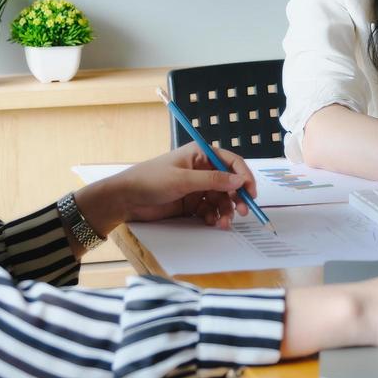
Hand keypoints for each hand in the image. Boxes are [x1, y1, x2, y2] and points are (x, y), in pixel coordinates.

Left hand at [76, 143, 257, 236]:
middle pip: (229, 183)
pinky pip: (210, 210)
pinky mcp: (191, 203)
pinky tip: (213, 223)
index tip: (251, 192)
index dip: (244, 176)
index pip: (231, 162)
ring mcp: (196, 187)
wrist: (126, 200)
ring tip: (225, 223)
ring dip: (226, 210)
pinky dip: (214, 217)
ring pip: (221, 199)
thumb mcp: (183, 179)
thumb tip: (239, 180)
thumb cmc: (151, 180)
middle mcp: (201, 169)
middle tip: (243, 211)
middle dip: (237, 197)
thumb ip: (212, 180)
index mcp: (200, 154)